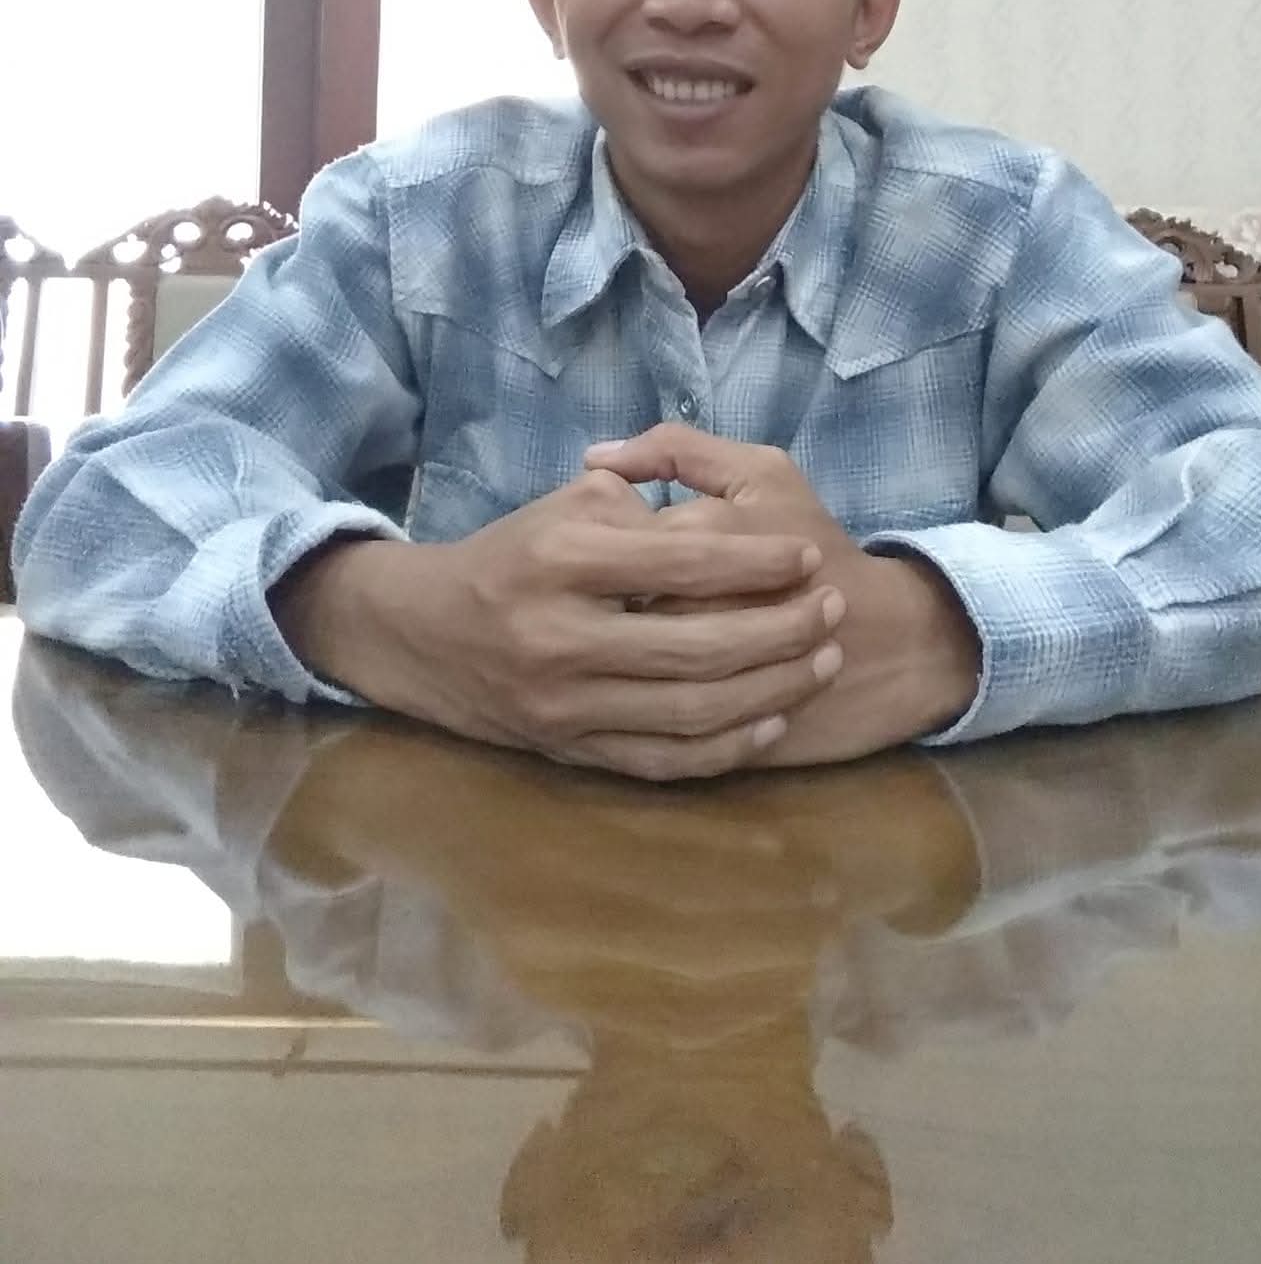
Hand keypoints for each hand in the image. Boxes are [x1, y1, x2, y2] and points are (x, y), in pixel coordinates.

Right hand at [272, 468, 846, 778]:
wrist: (425, 634)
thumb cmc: (514, 555)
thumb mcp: (566, 503)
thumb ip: (641, 502)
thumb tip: (716, 519)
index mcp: (562, 562)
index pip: (681, 563)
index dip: (755, 560)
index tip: (807, 555)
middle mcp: (561, 638)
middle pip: (697, 646)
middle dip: (780, 629)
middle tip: (833, 609)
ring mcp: (565, 706)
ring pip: (690, 711)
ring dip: (770, 689)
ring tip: (822, 660)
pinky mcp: (571, 751)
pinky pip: (662, 761)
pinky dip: (724, 747)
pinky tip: (772, 720)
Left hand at [584, 427, 980, 766]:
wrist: (894, 639)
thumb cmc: (819, 543)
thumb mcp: (762, 475)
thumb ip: (678, 451)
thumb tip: (595, 458)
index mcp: (704, 535)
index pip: (614, 540)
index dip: (607, 548)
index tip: (624, 554)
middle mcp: (695, 605)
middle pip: (615, 605)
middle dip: (611, 603)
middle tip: (627, 600)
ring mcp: (706, 675)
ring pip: (630, 665)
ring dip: (627, 656)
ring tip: (643, 641)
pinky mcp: (715, 730)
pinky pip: (659, 725)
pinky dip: (650, 706)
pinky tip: (661, 685)